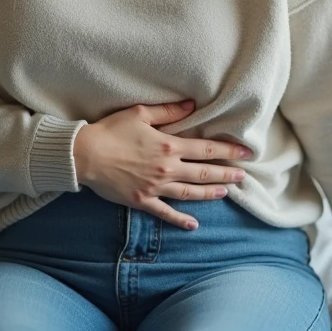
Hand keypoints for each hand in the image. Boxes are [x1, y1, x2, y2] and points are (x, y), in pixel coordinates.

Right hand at [73, 100, 252, 229]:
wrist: (85, 155)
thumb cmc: (111, 131)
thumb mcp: (141, 113)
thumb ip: (169, 112)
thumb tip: (192, 106)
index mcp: (169, 145)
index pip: (206, 149)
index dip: (228, 150)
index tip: (246, 153)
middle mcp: (167, 168)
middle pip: (204, 172)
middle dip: (226, 174)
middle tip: (243, 177)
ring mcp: (156, 187)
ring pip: (190, 193)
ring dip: (210, 193)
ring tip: (225, 193)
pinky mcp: (142, 200)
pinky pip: (165, 213)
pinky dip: (180, 220)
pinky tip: (194, 224)